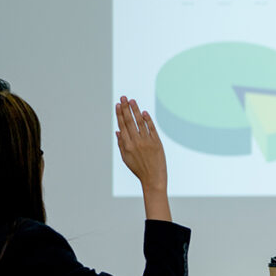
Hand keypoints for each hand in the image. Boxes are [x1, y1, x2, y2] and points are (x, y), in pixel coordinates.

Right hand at [115, 96, 170, 220]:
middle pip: (130, 121)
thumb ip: (121, 144)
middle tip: (124, 97)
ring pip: (140, 122)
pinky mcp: (157, 143)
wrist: (153, 178)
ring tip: (132, 101)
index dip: (120, 114)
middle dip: (126, 108)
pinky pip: (151, 129)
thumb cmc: (139, 169)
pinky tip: (144, 112)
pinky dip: (148, 120)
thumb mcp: (126, 158)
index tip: (118, 104)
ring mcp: (147, 142)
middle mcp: (136, 142)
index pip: (122, 126)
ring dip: (136, 111)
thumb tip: (118, 131)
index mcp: (127, 145)